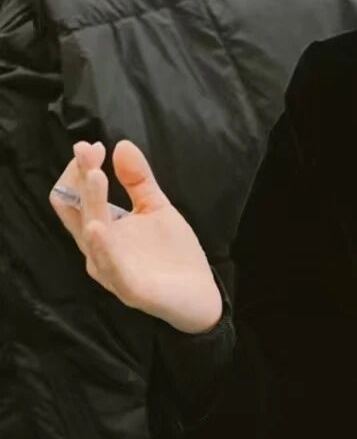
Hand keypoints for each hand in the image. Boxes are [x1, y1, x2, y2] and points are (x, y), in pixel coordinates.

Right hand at [50, 140, 222, 334]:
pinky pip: (110, 266)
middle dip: (81, 179)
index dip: (79, 170)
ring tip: (95, 175)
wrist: (199, 294)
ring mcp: (110, 270)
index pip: (75, 198)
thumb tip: (121, 144)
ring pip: (91, 235)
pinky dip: (102, 245)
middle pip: (79, 211)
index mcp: (102, 231)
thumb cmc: (171, 253)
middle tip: (88, 151)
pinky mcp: (128, 288)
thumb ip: (138, 179)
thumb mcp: (156, 207)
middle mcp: (98, 251)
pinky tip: (98, 225)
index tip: (93, 146)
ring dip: (92, 202)